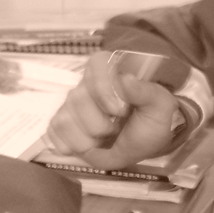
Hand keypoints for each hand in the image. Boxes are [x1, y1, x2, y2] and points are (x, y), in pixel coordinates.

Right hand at [45, 49, 179, 169]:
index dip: (102, 88)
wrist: (143, 143)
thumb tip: (126, 79)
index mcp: (110, 71)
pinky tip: (87, 146)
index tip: (118, 111)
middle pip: (77, 99)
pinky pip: (53, 134)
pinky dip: (70, 146)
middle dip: (99, 124)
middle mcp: (85, 85)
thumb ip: (147, 91)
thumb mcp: (160, 106)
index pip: (95, 65)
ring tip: (103, 138)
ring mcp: (69, 106)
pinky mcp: (59, 125)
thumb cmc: (151, 120)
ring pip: (63, 121)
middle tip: (117, 128)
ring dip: (87, 139)